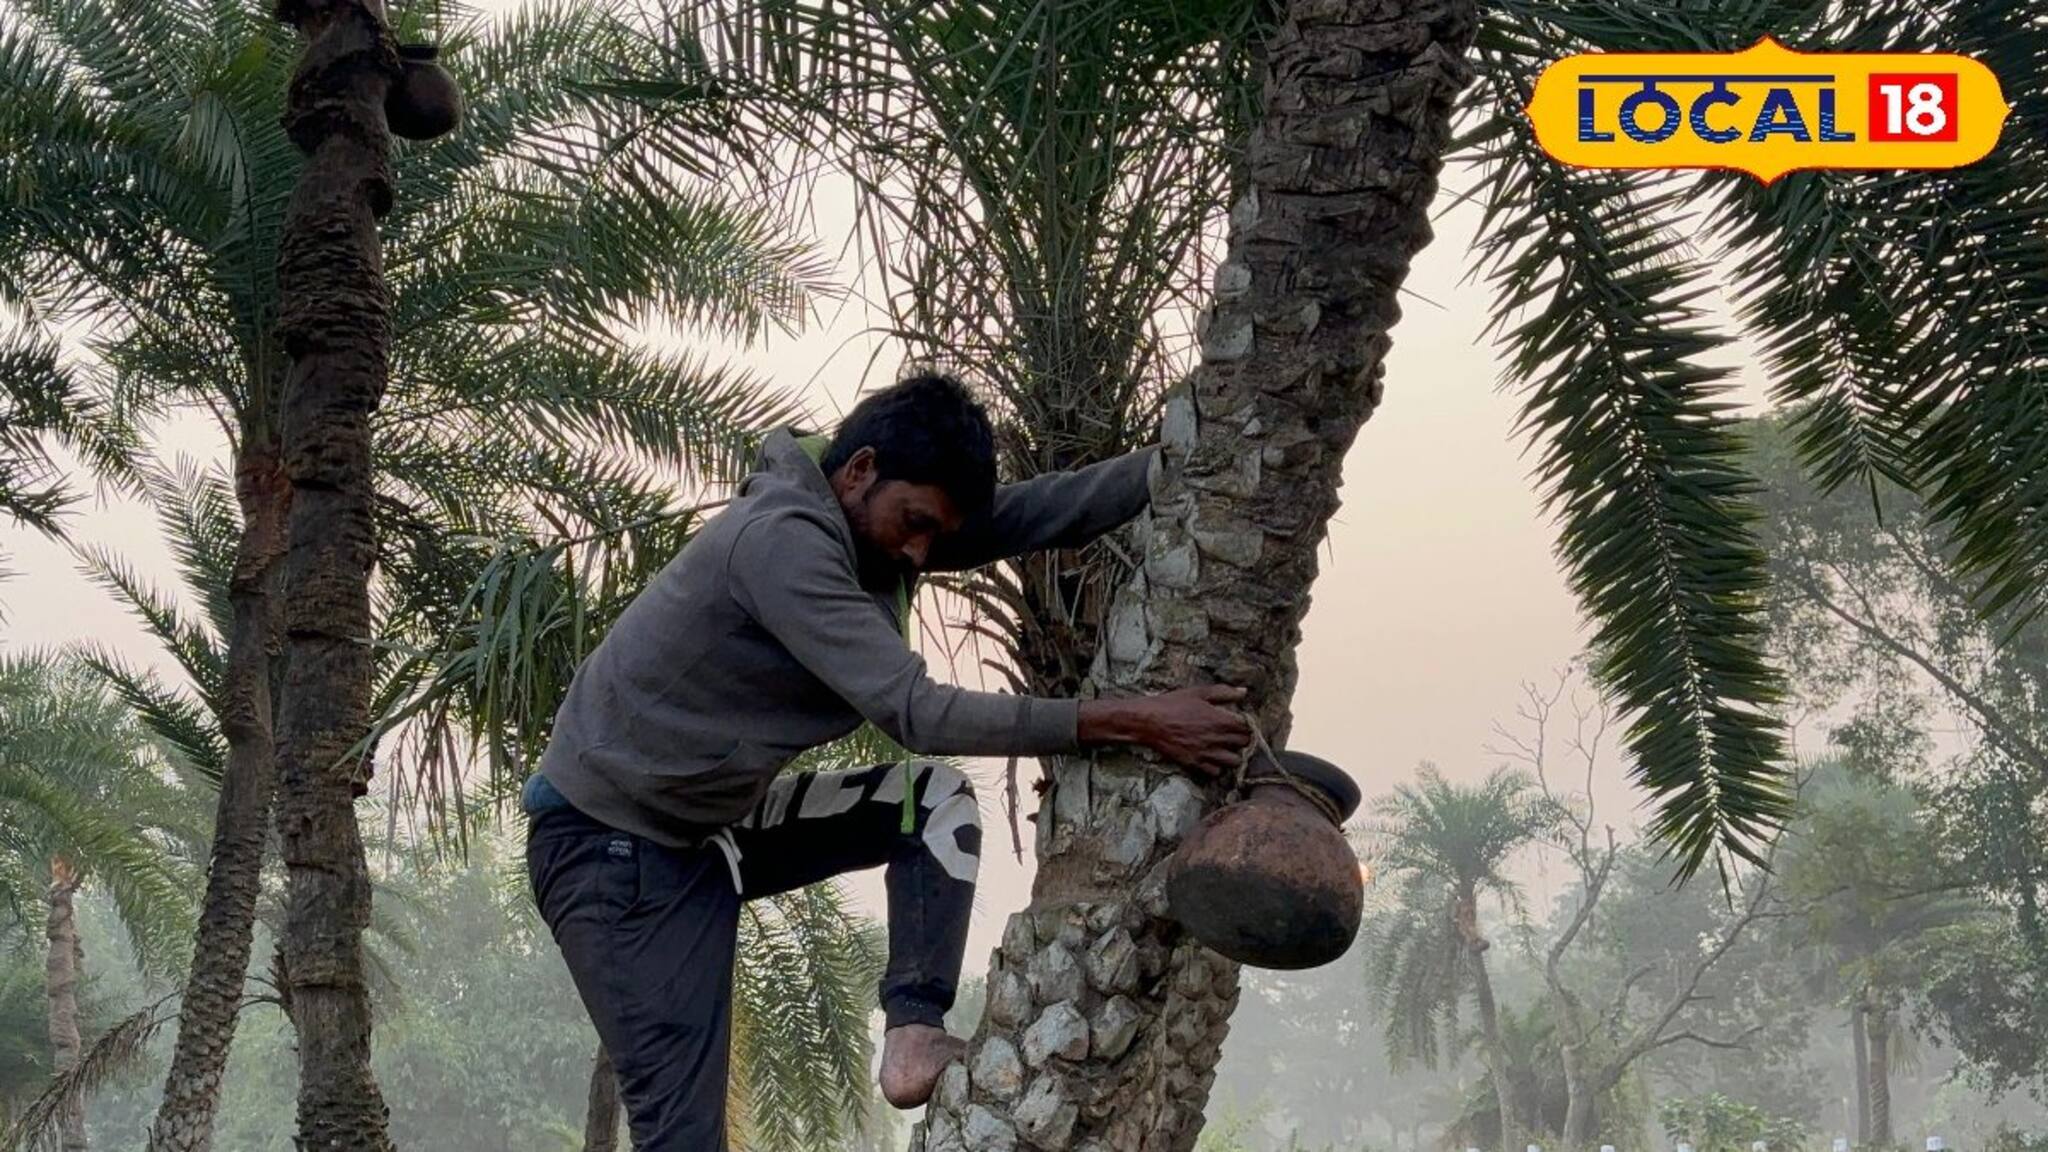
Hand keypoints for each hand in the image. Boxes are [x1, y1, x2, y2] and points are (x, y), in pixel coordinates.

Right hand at [1080, 685, 1250, 775]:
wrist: (1148, 721)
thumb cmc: (1172, 704)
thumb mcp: (1198, 692)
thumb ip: (1224, 692)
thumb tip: (1243, 692)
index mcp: (1220, 719)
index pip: (1248, 727)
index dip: (1246, 724)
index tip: (1239, 721)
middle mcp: (1217, 738)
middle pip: (1244, 744)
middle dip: (1241, 738)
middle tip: (1232, 733)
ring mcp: (1206, 753)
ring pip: (1234, 761)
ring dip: (1232, 754)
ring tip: (1224, 746)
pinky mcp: (1195, 763)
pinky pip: (1215, 772)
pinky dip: (1216, 766)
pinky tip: (1210, 756)